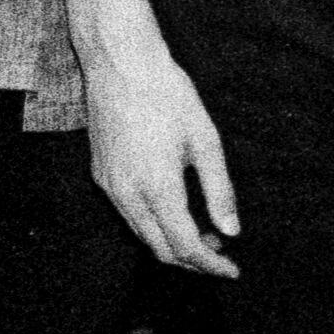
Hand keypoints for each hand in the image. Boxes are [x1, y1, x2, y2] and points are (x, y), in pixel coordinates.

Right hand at [85, 41, 240, 277]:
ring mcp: (110, 186)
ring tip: (203, 230)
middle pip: (160, 249)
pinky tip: (173, 208)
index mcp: (158, 187)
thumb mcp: (205, 139)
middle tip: (222, 252)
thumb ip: (219, 190)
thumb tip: (232, 230)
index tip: (233, 271)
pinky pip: (128, 214)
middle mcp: (128, 194)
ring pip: (142, 235)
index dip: (211, 266)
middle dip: (193, 261)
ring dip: (172, 243)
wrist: (120, 62)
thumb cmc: (166, 93)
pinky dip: (152, 224)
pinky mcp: (101, 175)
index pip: (185, 247)